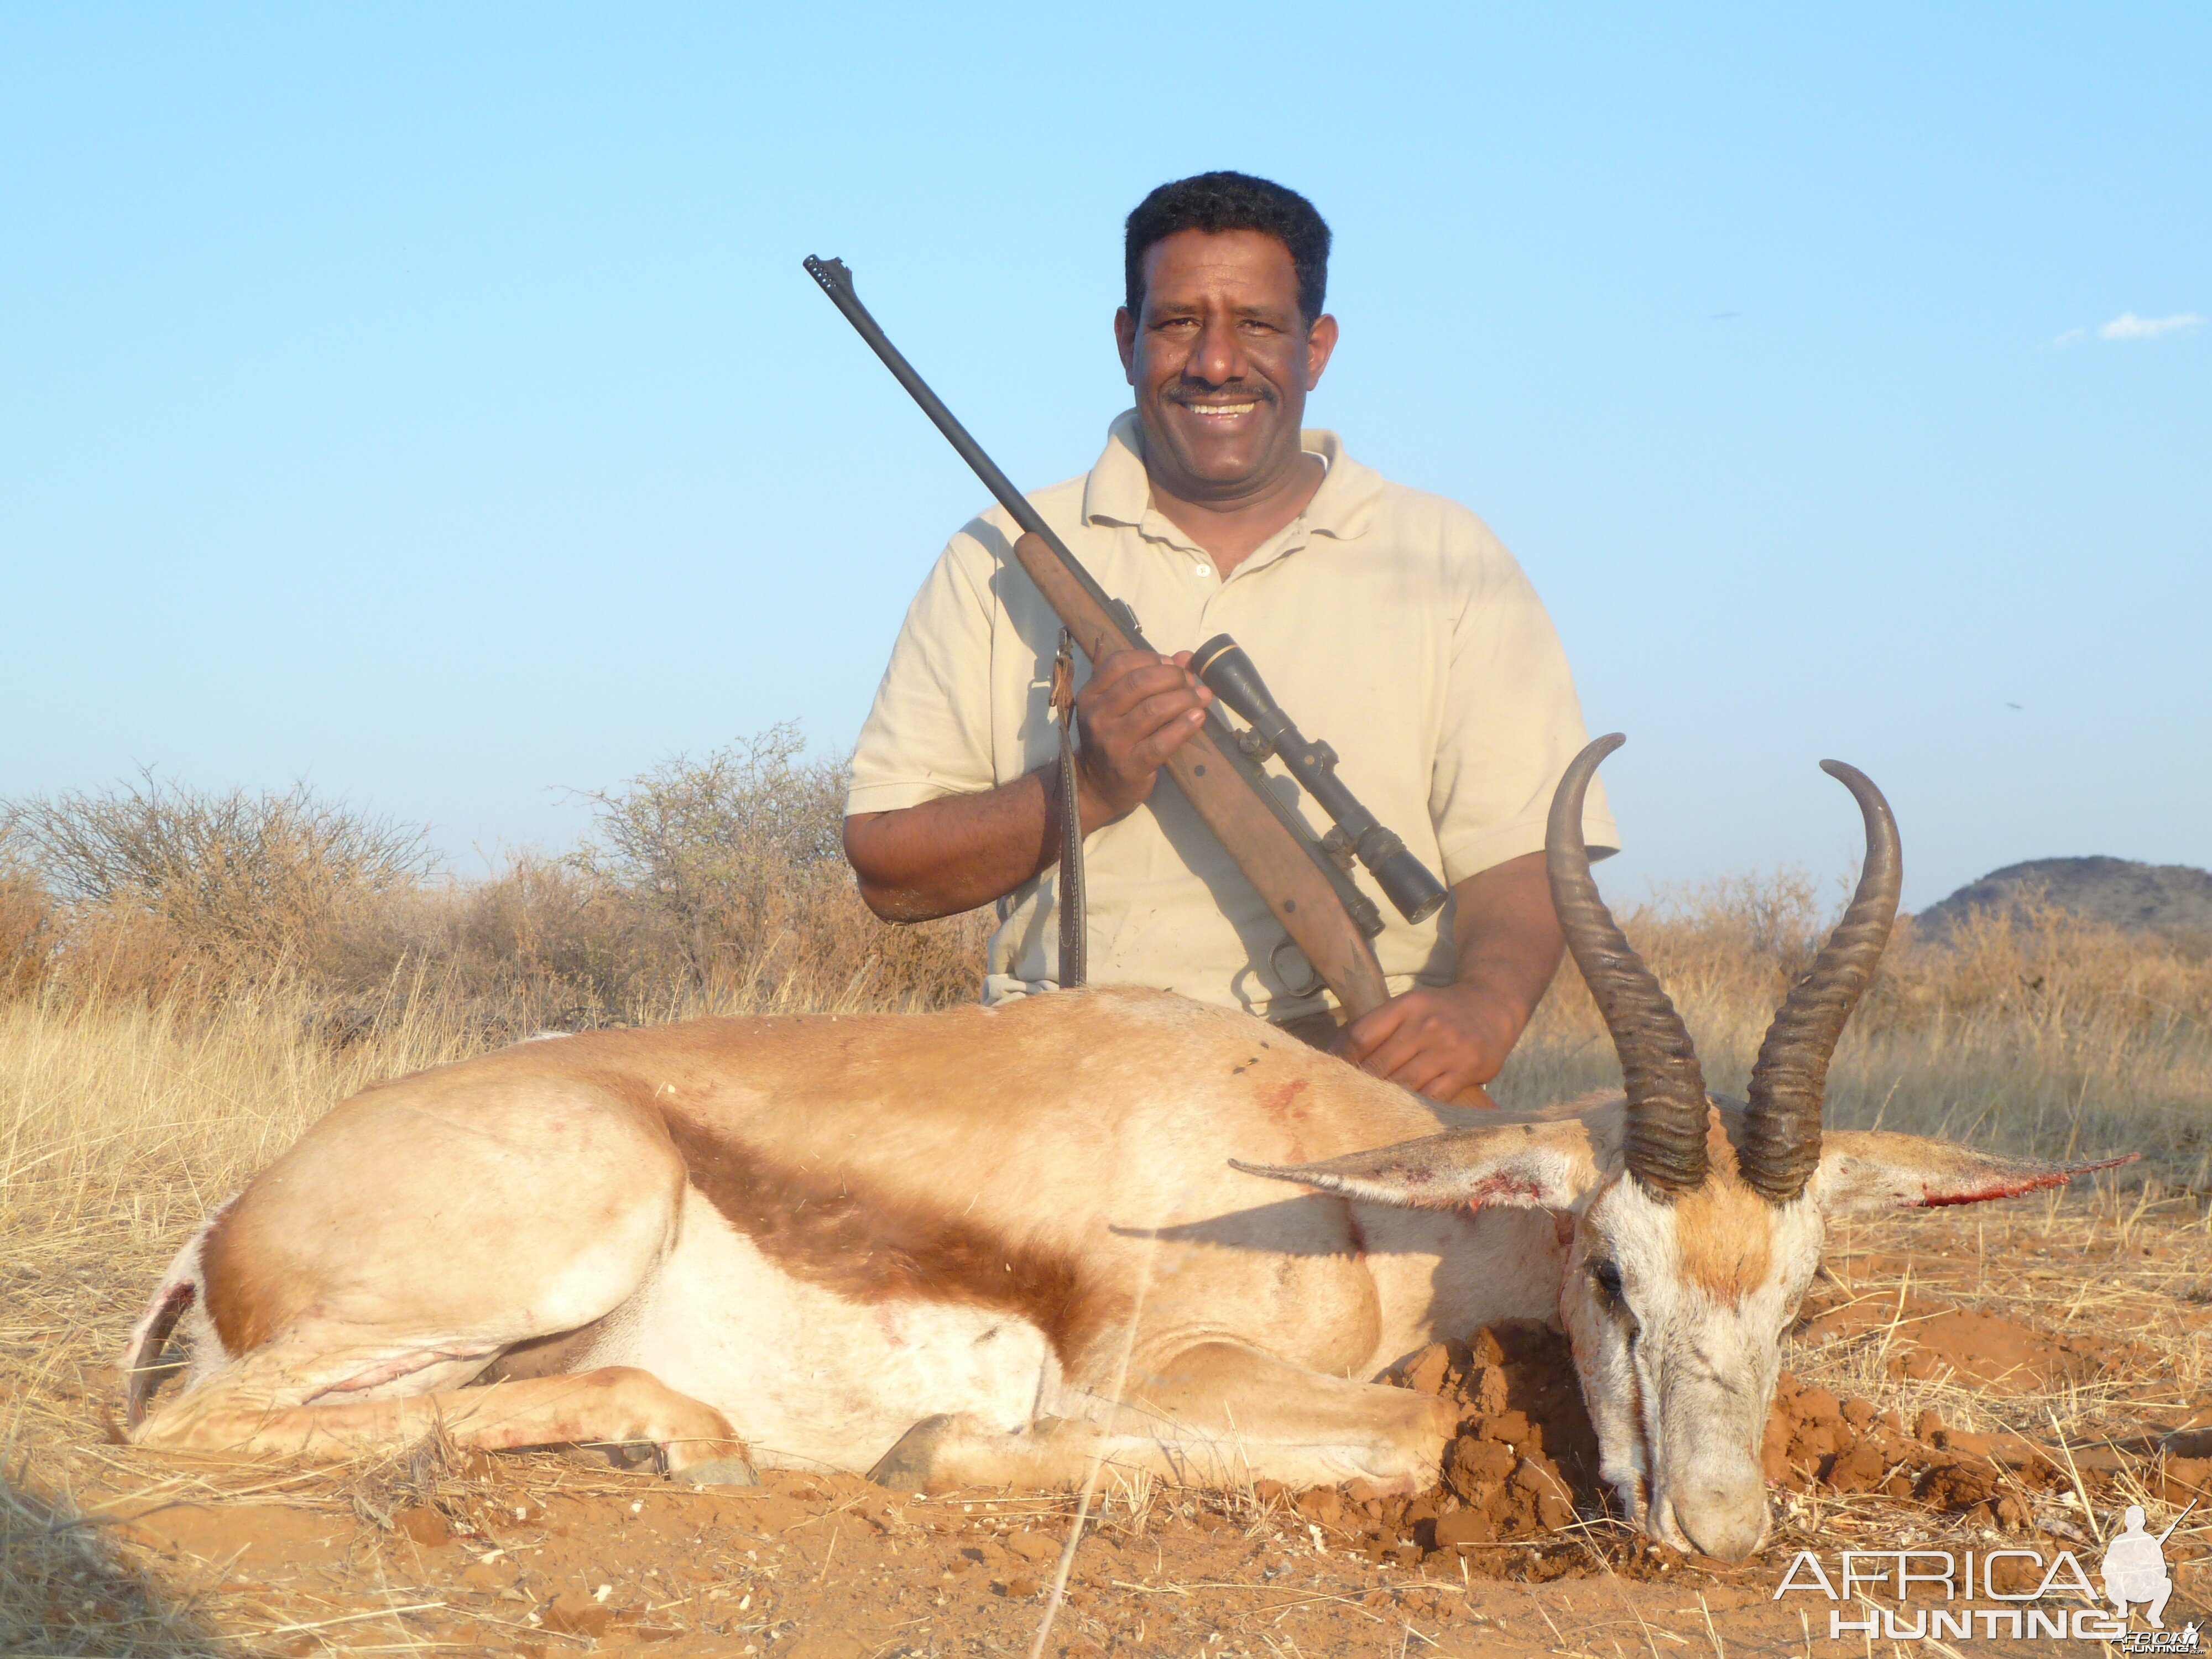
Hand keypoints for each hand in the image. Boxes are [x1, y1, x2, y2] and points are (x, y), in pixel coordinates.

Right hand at [1072, 649, 1212, 825]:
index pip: (1119, 663)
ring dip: (1184, 699)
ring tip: (1202, 697)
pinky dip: (1184, 727)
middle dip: (1172, 677)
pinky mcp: (1130, 765)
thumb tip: (1185, 657)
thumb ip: (1148, 677)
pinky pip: (1162, 742)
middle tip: (1191, 682)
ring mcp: (1112, 742)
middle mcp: (1097, 715)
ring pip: (1153, 710)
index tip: (1171, 664)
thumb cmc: (1114, 738)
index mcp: (1091, 694)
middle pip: (1139, 683)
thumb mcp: (1120, 706)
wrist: (1098, 786)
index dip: (1151, 658)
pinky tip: (1198, 718)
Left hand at [1333, 984, 1515, 1103]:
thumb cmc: (1440, 1011)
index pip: (1362, 1035)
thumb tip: (1334, 1053)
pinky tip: (1405, 1111)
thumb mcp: (1410, 1006)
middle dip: (1362, 1084)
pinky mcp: (1467, 1069)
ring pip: (1404, 1084)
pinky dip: (1416, 1107)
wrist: (1492, 1006)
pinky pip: (1432, 1097)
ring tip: (1373, 1109)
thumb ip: (1377, 1026)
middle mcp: (1427, 1024)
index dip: (1342, 1058)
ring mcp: (1448, 1047)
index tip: (1332, 1074)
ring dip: (1386, 1099)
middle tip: (1349, 1100)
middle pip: (1380, 1064)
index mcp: (1406, 1005)